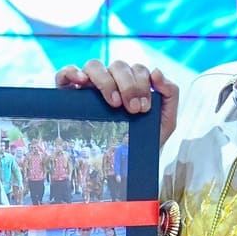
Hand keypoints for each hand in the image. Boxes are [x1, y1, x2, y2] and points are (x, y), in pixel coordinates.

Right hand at [56, 60, 179, 146]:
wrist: (124, 169)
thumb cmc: (143, 142)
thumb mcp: (165, 121)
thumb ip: (171, 94)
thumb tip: (157, 72)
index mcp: (130, 83)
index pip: (136, 69)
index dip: (142, 83)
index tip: (144, 107)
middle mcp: (110, 80)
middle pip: (118, 66)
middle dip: (129, 85)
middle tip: (133, 109)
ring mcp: (88, 86)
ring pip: (94, 66)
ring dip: (106, 81)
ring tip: (113, 103)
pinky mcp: (67, 94)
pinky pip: (65, 73)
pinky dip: (72, 71)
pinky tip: (82, 81)